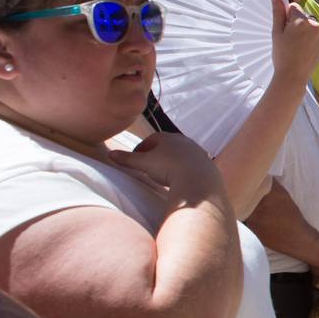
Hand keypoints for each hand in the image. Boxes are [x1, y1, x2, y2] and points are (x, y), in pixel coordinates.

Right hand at [108, 132, 222, 196]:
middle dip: (158, 153)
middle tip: (150, 164)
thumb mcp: (144, 164)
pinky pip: (194, 165)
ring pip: (182, 154)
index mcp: (169, 137)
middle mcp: (186, 141)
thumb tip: (111, 154)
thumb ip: (128, 159)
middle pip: (168, 145)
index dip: (142, 147)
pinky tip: (182, 179)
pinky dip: (186, 169)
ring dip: (173, 161)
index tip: (137, 157)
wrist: (198, 180)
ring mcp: (198, 152)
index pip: (152, 139)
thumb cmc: (168, 168)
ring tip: (166, 172)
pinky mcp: (208, 164)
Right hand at [269, 0, 318, 89]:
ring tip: (295, 45)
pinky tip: (302, 49)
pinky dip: (310, 38)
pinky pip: (316, 35)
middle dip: (295, 22)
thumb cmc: (282, 54)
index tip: (283, 25)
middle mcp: (315, 25)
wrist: (293, 76)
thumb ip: (278, 12)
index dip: (287, 14)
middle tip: (288, 38)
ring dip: (303, 30)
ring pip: (310, 25)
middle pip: (303, 16)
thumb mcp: (277, 32)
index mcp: (302, 20)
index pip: (294, 6)